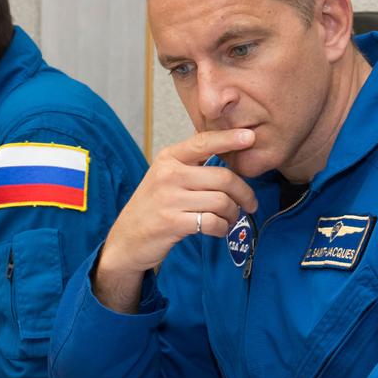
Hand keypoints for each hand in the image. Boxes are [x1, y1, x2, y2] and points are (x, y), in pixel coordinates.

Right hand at [94, 129, 257, 312]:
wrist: (126, 240)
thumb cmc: (152, 207)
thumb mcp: (164, 177)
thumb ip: (191, 164)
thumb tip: (228, 150)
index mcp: (168, 158)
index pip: (203, 142)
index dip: (229, 139)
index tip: (251, 136)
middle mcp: (168, 175)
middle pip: (223, 177)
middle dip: (244, 192)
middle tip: (250, 203)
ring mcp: (169, 199)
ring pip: (221, 202)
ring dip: (232, 213)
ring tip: (230, 218)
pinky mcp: (172, 223)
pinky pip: (212, 222)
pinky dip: (221, 228)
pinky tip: (218, 229)